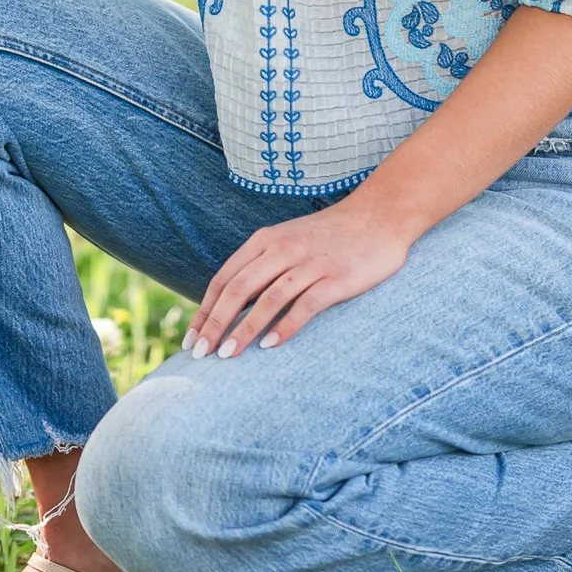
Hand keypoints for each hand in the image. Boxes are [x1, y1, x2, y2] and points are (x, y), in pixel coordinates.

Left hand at [186, 197, 413, 358]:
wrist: (379, 217)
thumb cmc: (328, 237)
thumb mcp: (287, 242)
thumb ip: (261, 267)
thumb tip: (229, 307)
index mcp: (265, 240)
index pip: (225, 278)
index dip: (205, 310)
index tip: (191, 340)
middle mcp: (283, 249)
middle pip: (239, 289)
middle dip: (215, 323)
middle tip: (199, 354)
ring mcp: (310, 263)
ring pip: (267, 298)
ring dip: (244, 328)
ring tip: (227, 355)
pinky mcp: (336, 278)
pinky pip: (305, 304)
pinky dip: (285, 325)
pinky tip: (270, 345)